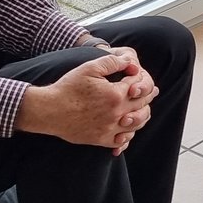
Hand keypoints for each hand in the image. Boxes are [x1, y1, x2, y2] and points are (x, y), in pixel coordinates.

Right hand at [16, 53, 157, 151]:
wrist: (49, 111)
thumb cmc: (68, 87)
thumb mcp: (89, 68)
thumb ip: (112, 62)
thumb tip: (131, 62)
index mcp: (115, 95)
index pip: (139, 85)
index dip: (140, 78)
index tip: (138, 75)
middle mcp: (116, 114)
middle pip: (142, 105)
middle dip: (147, 95)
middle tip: (152, 91)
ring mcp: (109, 128)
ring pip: (137, 124)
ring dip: (143, 115)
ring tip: (143, 109)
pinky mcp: (101, 140)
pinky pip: (122, 140)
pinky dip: (128, 134)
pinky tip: (128, 128)